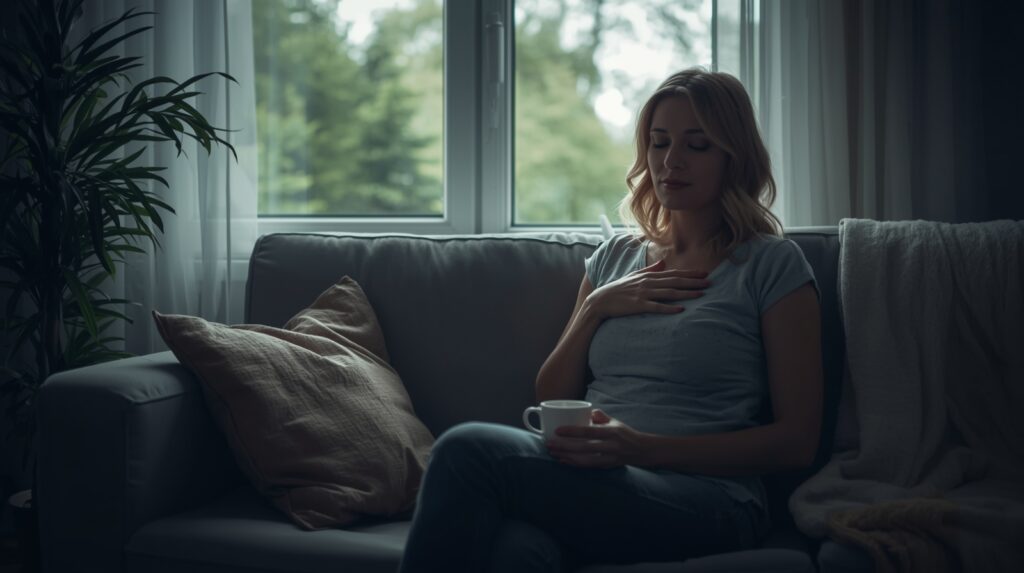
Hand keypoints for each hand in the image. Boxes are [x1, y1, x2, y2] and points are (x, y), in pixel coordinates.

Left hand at [546, 409, 651, 468]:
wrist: (642, 451)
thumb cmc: (625, 434)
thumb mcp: (615, 422)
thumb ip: (600, 416)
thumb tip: (587, 410)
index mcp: (611, 432)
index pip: (589, 431)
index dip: (573, 432)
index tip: (557, 430)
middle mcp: (610, 446)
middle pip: (584, 448)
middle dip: (565, 447)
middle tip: (549, 444)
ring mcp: (609, 458)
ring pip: (585, 460)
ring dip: (567, 457)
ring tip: (553, 453)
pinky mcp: (607, 467)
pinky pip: (588, 466)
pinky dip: (574, 464)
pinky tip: (563, 461)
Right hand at [584, 259, 709, 319]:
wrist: (601, 300)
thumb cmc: (618, 289)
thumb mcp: (634, 276)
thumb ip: (650, 270)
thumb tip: (663, 262)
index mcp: (649, 276)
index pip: (673, 274)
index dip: (690, 273)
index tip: (705, 273)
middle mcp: (648, 283)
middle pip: (675, 282)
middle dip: (693, 282)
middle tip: (710, 282)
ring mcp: (643, 294)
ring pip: (669, 293)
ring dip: (686, 293)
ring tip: (701, 294)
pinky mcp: (638, 305)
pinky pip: (656, 307)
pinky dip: (668, 308)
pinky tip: (680, 310)